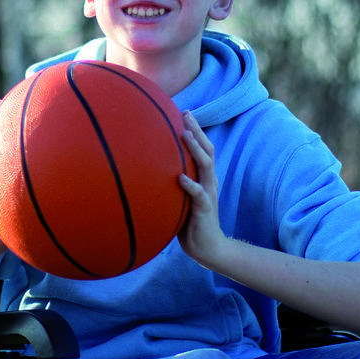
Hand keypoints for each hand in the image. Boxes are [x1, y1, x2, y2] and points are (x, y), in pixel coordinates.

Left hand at [176, 112, 229, 267]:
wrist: (207, 247)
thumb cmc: (190, 221)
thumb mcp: (181, 197)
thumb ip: (174, 182)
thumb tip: (150, 169)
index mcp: (203, 178)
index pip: (202, 148)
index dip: (196, 130)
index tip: (185, 112)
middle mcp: (208, 182)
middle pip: (207, 150)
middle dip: (197, 131)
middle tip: (186, 113)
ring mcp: (207, 194)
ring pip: (205, 167)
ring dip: (195, 150)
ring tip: (184, 135)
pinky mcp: (204, 210)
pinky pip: (198, 195)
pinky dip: (190, 185)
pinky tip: (180, 178)